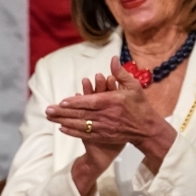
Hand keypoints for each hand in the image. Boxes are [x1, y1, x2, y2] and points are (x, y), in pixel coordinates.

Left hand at [48, 57, 176, 183]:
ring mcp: (105, 127)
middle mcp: (107, 115)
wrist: (147, 129)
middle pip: (81, 114)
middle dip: (63, 112)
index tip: (62, 100)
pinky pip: (86, 135)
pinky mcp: (104, 136)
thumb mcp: (134, 86)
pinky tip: (62, 128)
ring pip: (81, 125)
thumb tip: (113, 59)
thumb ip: (121, 73)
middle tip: (47, 110)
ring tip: (50, 118)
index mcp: (113, 102)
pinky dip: (73, 132)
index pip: (91, 102)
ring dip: (64, 122)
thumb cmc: (140, 106)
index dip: (76, 102)